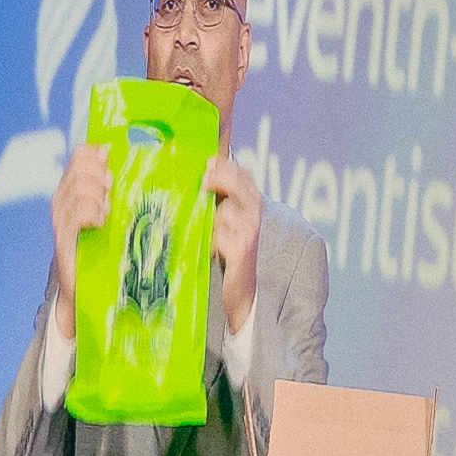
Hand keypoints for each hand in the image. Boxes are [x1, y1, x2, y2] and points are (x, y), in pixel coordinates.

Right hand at [45, 139, 110, 339]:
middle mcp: (61, 199)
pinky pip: (80, 211)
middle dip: (102, 177)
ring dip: (100, 198)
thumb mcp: (108, 213)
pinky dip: (93, 214)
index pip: (80, 154)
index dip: (98, 157)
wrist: (83, 287)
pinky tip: (100, 225)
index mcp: (71, 189)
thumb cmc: (101, 249)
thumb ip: (111, 190)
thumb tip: (124, 164)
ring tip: (106, 215)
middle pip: (81, 165)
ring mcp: (60, 217)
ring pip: (82, 186)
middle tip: (110, 198)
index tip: (112, 176)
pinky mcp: (63, 236)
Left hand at [207, 152, 263, 336]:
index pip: (240, 171)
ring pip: (224, 209)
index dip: (223, 163)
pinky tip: (212, 252)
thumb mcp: (225, 220)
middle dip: (216, 179)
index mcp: (251, 201)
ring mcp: (249, 231)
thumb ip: (219, 196)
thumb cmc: (230, 252)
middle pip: (235, 181)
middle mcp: (254, 212)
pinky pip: (220, 234)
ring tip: (209, 234)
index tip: (207, 163)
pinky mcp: (241, 249)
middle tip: (202, 185)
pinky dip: (212, 241)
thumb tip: (204, 168)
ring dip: (210, 219)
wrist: (243, 291)